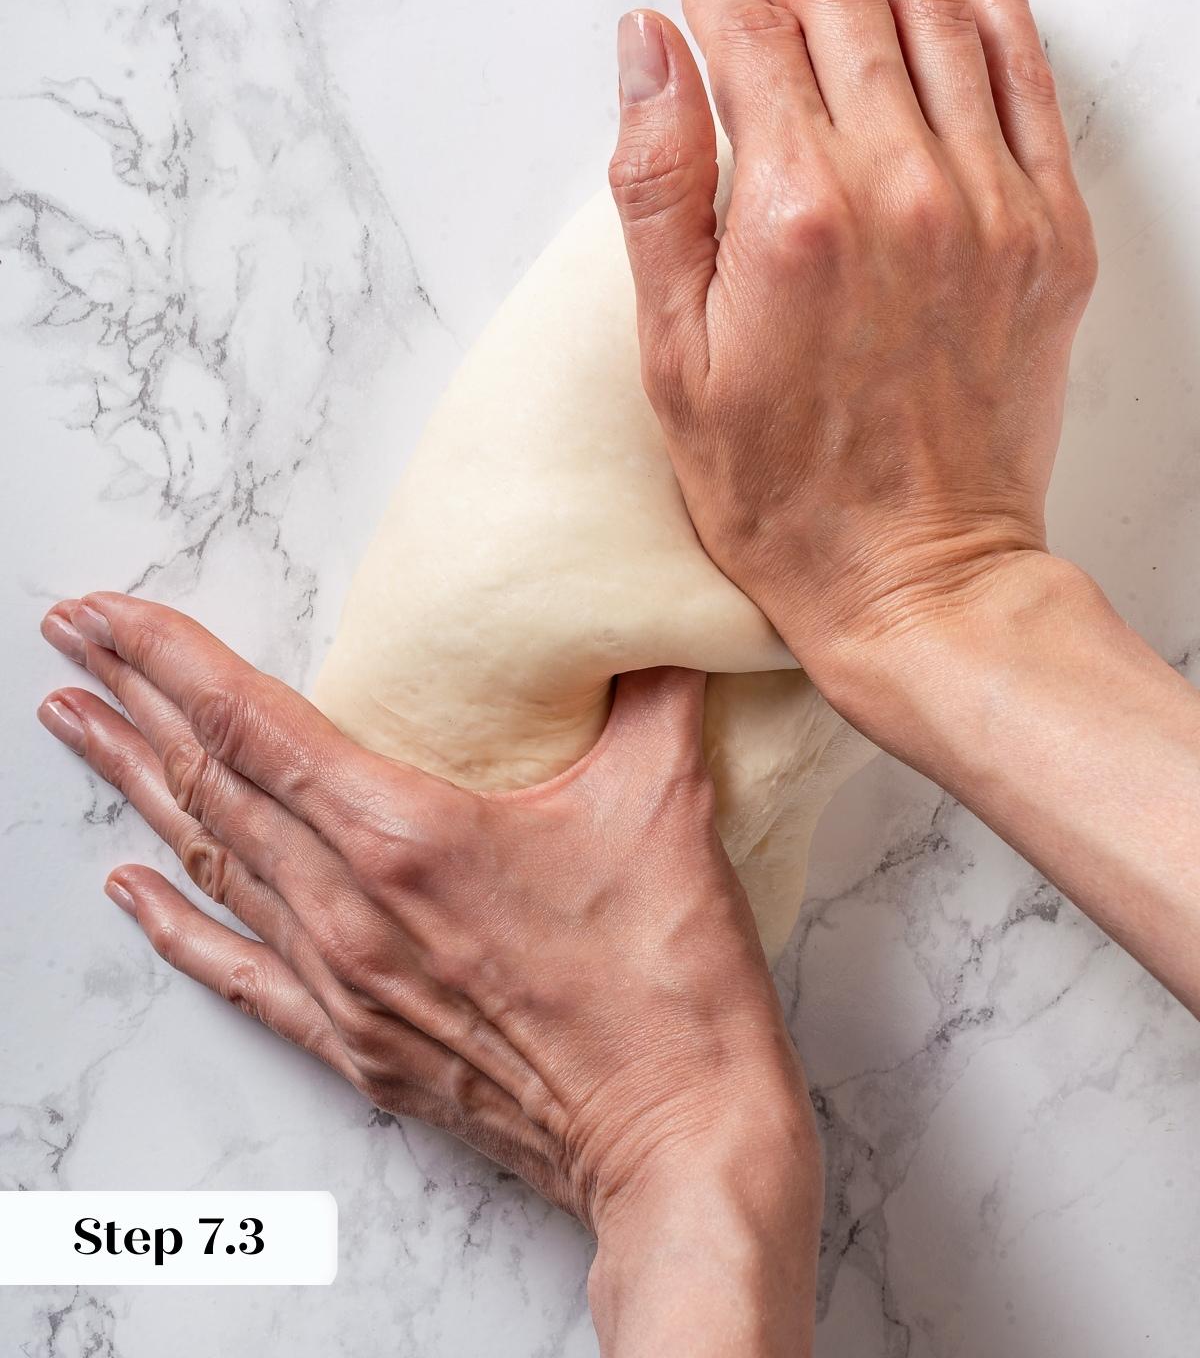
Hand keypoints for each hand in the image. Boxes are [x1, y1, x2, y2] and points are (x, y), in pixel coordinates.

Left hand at [39, 592, 822, 1354]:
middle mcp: (348, 906)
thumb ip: (650, 690)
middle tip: (67, 638)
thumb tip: (659, 616)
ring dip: (136, 788)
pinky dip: (175, 924)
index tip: (104, 609)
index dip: (166, 657)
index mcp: (405, 833)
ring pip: (208, 864)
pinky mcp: (354, 1044)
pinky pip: (235, 972)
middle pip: (207, 784)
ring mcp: (340, 983)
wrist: (674, 1136)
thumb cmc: (665, 976)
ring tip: (77, 727)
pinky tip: (127, 890)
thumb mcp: (665, 802)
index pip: (250, 722)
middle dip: (128, 700)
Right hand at [610, 0, 1199, 1022]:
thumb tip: (648, 46)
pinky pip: (1026, 78)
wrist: (917, 578)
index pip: (750, 40)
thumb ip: (657, 186)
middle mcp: (901, 189)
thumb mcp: (673, 358)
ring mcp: (990, 204)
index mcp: (793, 218)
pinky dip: (992, 5)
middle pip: (843, 5)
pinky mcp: (1047, 233)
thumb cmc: (782, 492)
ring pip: (936, 20)